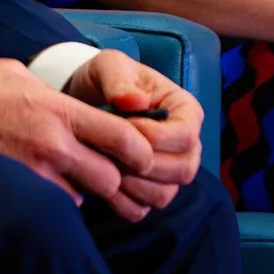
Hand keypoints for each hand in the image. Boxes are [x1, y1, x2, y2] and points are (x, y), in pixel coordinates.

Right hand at [0, 58, 161, 219]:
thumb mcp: (21, 74)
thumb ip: (54, 95)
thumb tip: (71, 108)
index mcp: (59, 109)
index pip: (123, 138)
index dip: (141, 151)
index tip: (141, 153)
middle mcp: (53, 144)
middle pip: (110, 178)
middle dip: (114, 177)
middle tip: (107, 168)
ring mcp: (35, 170)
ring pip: (83, 195)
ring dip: (82, 188)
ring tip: (68, 172)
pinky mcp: (18, 188)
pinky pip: (53, 202)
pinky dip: (55, 196)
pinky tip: (43, 181)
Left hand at [64, 51, 202, 216]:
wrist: (87, 98)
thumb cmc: (105, 78)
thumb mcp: (109, 66)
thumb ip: (119, 80)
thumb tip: (136, 101)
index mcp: (185, 110)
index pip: (186, 136)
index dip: (153, 137)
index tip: (121, 127)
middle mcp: (187, 144)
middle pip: (183, 170)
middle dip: (143, 165)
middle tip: (110, 151)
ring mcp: (171, 170)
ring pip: (167, 193)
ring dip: (133, 185)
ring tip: (105, 164)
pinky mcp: (153, 188)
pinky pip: (148, 207)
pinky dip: (126, 199)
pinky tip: (104, 182)